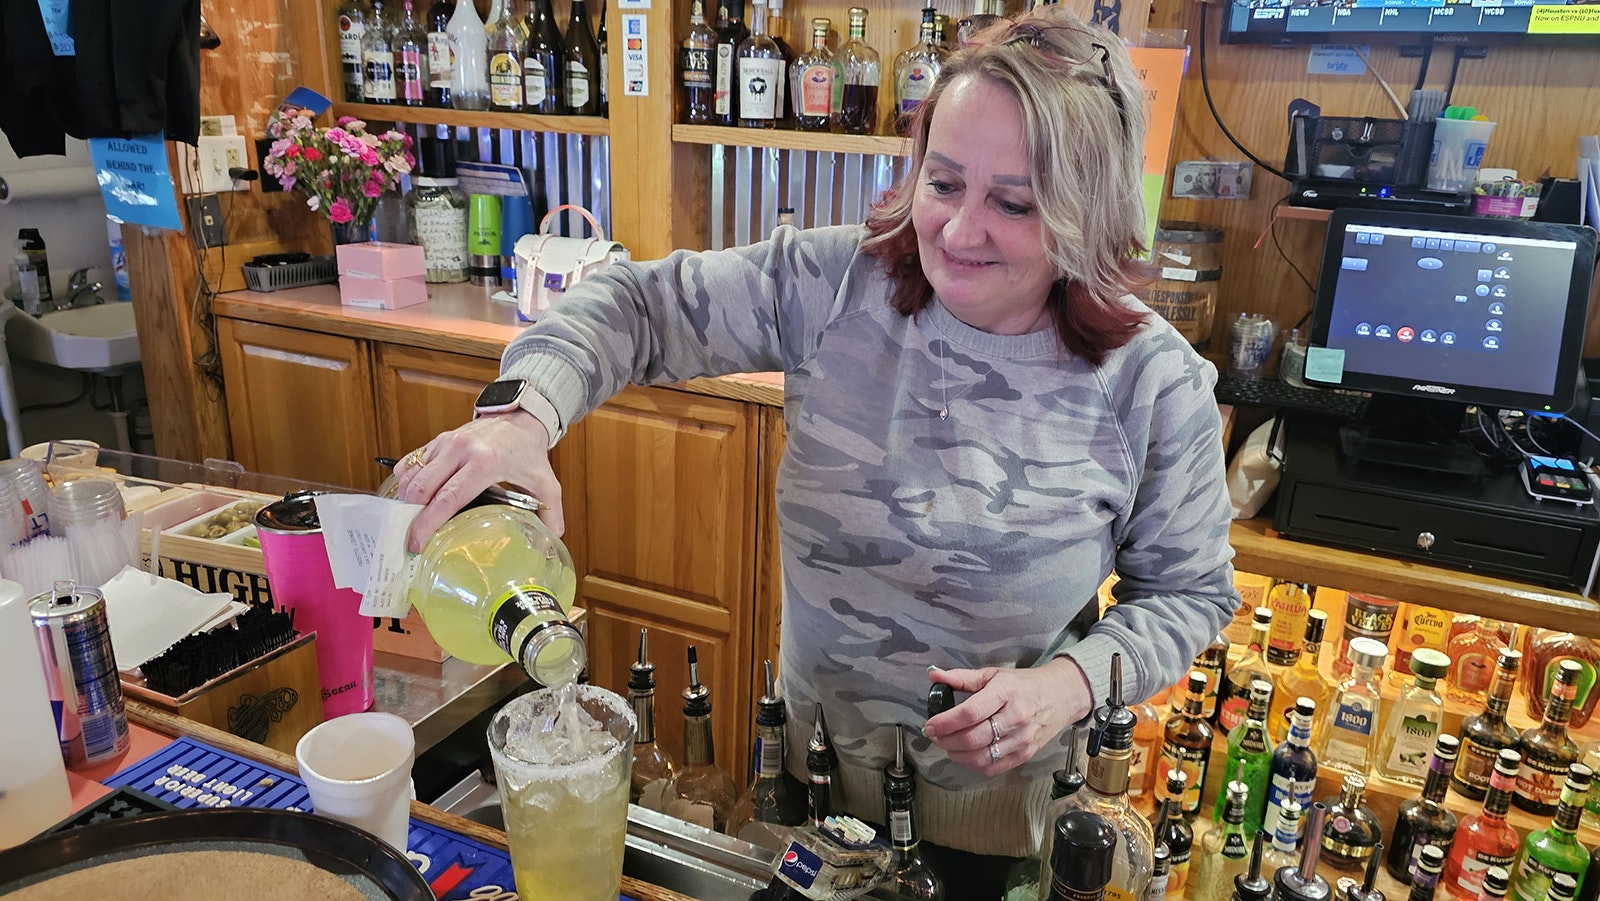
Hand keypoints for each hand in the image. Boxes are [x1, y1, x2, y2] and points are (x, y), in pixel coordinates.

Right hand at [394, 410, 563, 551]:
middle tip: (412, 540)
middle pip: (421, 489)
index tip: (418, 544)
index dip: (428, 524)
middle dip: (411, 518)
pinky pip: (410, 463)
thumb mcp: (546, 483)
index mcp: (485, 463)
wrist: (519, 418)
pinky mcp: (437, 440)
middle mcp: (460, 450)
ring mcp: (445, 443)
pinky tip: (412, 499)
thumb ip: (552, 513)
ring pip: (412, 477)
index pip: (448, 498)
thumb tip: (551, 541)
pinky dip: (405, 483)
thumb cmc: (529, 452)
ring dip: (406, 502)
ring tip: (412, 522)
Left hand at [922, 657, 1092, 775]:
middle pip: (972, 738)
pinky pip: (993, 767)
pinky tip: (966, 754)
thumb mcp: (993, 674)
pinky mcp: (1025, 754)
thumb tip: (934, 675)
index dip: (945, 722)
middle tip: (934, 735)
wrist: (1061, 696)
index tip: (930, 724)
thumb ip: (961, 677)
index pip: (969, 713)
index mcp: (1005, 693)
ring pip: (980, 757)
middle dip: (945, 740)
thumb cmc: (1024, 685)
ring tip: (947, 745)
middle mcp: (1015, 718)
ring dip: (957, 755)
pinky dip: (973, 764)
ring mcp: (1021, 739)